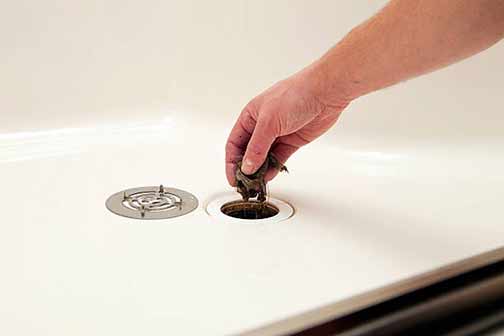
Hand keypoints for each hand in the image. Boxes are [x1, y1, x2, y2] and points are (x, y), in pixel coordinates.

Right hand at [225, 63, 351, 185]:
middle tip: (245, 185)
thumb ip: (257, 147)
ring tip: (258, 184)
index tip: (232, 179)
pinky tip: (269, 176)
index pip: (234, 143)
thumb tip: (247, 166)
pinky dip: (273, 168)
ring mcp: (277, 134)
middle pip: (248, 152)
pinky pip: (278, 158)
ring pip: (263, 157)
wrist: (325, 93)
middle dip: (245, 169)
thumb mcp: (269, 122)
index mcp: (250, 117)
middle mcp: (262, 126)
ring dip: (259, 171)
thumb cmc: (295, 95)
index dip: (231, 162)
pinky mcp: (291, 141)